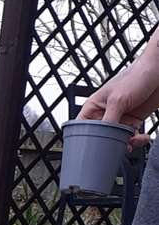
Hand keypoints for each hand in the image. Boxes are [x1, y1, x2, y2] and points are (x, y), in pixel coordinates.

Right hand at [78, 36, 158, 150]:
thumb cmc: (136, 76)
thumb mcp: (118, 100)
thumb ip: (109, 121)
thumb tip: (104, 138)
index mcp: (94, 106)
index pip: (82, 126)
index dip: (84, 138)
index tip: (91, 148)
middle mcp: (106, 113)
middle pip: (101, 135)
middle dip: (110, 142)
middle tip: (118, 146)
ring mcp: (121, 116)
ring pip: (118, 137)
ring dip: (126, 142)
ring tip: (133, 142)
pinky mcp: (134, 119)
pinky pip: (132, 135)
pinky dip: (137, 140)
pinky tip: (142, 137)